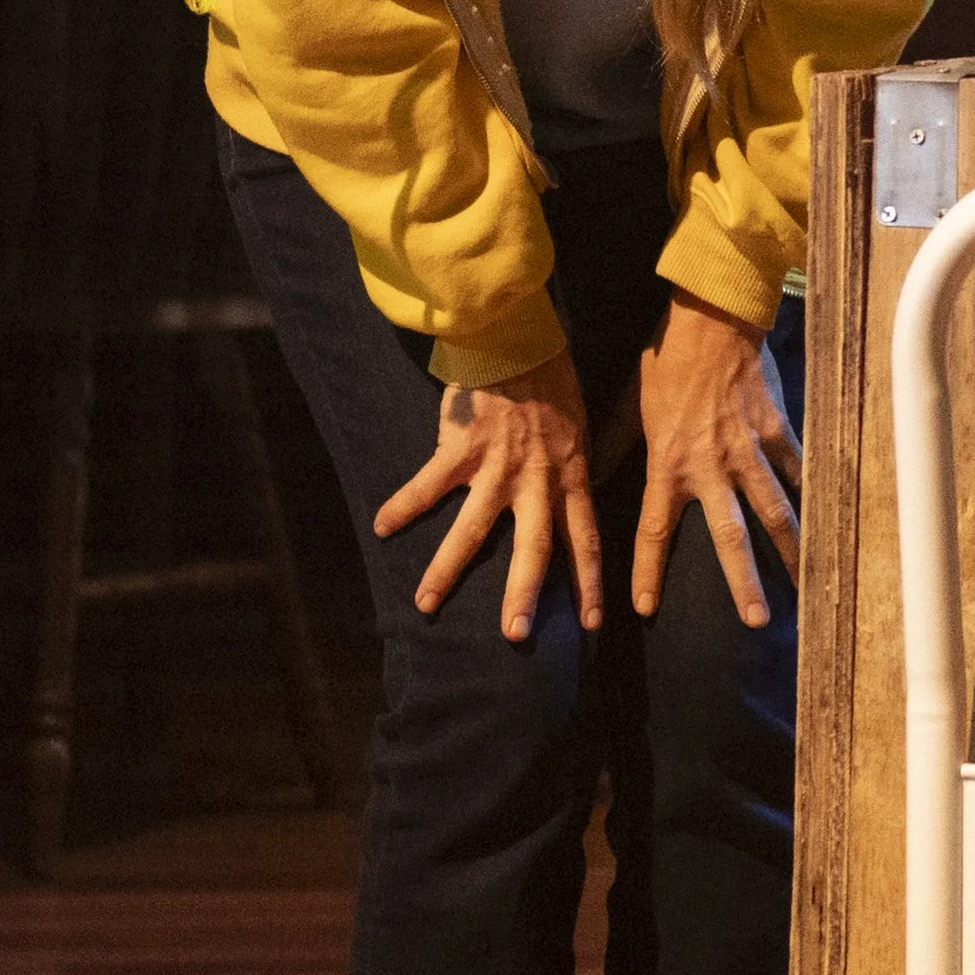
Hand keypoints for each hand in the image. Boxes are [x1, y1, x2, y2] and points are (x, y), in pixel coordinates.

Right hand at [373, 350, 602, 643]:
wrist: (519, 338)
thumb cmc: (553, 378)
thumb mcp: (583, 424)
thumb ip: (583, 460)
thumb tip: (591, 485)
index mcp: (570, 476)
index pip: (585, 539)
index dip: (589, 582)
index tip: (591, 624)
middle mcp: (536, 480)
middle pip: (534, 548)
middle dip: (525, 595)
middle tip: (516, 636)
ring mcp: (497, 468)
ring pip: (473, 529)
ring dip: (449, 570)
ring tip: (426, 606)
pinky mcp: (462, 449)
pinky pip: (429, 484)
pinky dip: (404, 505)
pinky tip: (382, 526)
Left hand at [631, 290, 800, 625]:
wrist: (713, 318)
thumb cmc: (665, 361)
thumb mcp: (629, 405)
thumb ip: (615, 446)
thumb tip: (594, 475)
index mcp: (668, 464)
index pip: (653, 530)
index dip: (648, 571)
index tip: (646, 608)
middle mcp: (711, 467)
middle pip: (728, 535)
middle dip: (743, 581)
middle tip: (755, 620)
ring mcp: (749, 451)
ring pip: (773, 510)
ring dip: (787, 550)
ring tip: (801, 584)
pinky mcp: (776, 431)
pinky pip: (796, 469)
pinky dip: (810, 495)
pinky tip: (826, 522)